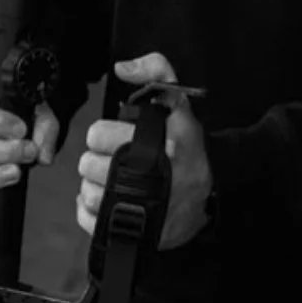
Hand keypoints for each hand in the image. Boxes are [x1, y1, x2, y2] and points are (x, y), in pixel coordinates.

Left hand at [76, 52, 212, 250]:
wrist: (213, 187)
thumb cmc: (188, 143)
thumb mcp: (178, 100)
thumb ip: (156, 71)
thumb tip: (121, 68)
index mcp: (159, 141)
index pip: (99, 135)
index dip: (103, 134)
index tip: (117, 136)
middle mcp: (152, 176)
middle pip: (89, 165)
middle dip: (96, 160)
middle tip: (113, 159)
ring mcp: (146, 209)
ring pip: (89, 194)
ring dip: (93, 186)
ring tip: (110, 180)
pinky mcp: (141, 234)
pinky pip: (92, 223)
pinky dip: (91, 212)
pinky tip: (107, 201)